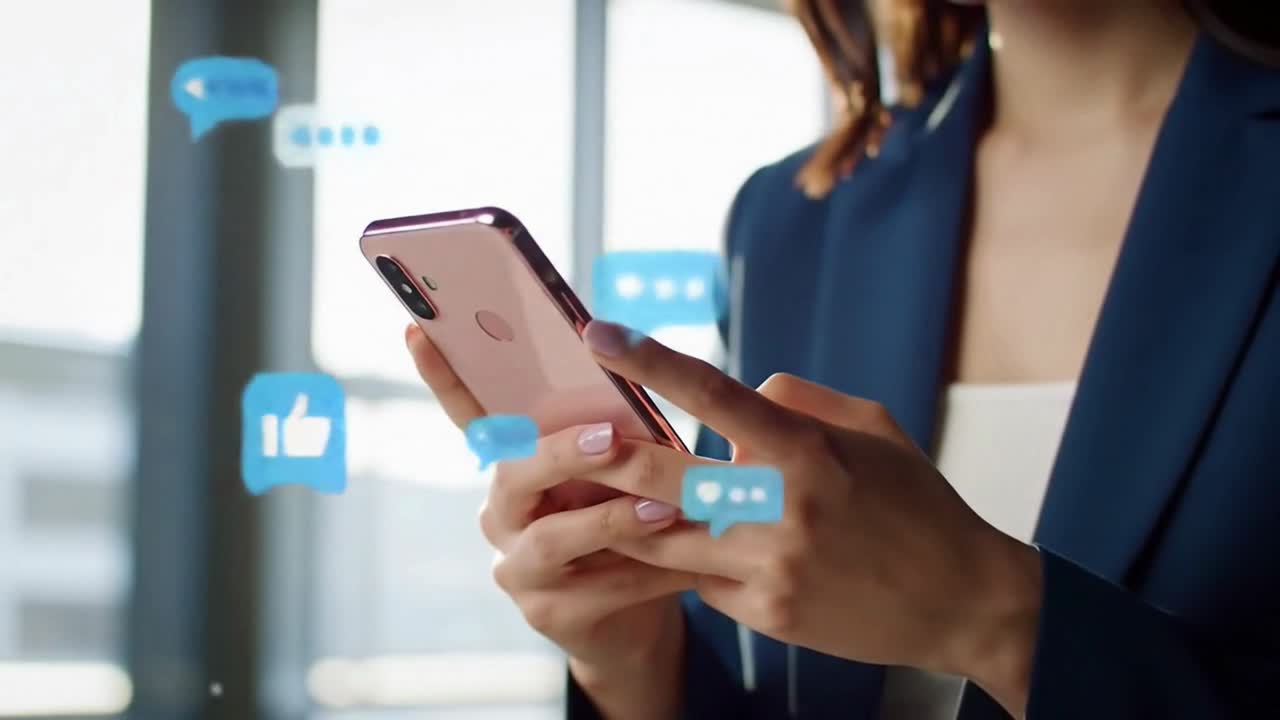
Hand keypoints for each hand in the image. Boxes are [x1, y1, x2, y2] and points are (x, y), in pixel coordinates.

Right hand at [404, 324, 692, 718]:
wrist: (637, 617)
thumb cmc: (629, 522)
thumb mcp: (620, 472)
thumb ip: (616, 433)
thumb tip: (636, 376)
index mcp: (513, 466)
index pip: (471, 416)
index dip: (442, 377)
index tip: (417, 328)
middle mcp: (500, 513)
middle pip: (512, 475)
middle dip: (561, 454)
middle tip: (609, 438)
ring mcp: (515, 566)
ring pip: (553, 538)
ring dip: (613, 520)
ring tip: (666, 510)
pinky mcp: (547, 613)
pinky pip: (597, 587)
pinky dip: (647, 571)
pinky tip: (689, 566)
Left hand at [579, 320, 1043, 716]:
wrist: (962, 601)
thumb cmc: (917, 505)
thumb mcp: (874, 430)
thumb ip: (800, 402)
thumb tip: (744, 392)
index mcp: (808, 451)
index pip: (714, 394)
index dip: (650, 361)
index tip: (601, 335)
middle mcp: (781, 509)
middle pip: (664, 476)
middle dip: (604, 453)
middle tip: (558, 433)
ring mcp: (769, 569)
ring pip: (665, 538)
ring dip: (627, 515)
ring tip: (595, 493)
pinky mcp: (765, 616)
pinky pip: (700, 580)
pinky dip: (692, 561)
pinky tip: (697, 551)